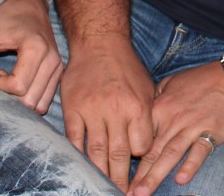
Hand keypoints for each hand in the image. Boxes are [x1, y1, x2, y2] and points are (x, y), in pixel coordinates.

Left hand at [0, 0, 61, 111]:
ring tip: (9, 82)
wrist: (28, 3)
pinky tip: (19, 82)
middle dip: (9, 97)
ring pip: (40, 103)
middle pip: (30, 100)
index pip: (18, 86)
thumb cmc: (7, 16)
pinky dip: (31, 98)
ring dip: (21, 101)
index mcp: (36, 49)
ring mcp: (58, 67)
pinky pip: (47, 98)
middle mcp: (52, 60)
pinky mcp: (58, 71)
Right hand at [60, 39, 158, 190]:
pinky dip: (78, 156)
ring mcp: (92, 112)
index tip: (140, 172)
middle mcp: (116, 111)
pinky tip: (81, 169)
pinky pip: (75, 140)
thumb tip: (150, 145)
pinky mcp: (73, 110)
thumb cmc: (127, 68)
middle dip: (121, 179)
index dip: (141, 160)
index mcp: (138, 106)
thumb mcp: (147, 88)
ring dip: (100, 174)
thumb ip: (148, 116)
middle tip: (122, 195)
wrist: (99, 44)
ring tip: (102, 189)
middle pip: (118, 154)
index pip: (142, 145)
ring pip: (96, 152)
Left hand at [129, 62, 223, 195]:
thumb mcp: (175, 80)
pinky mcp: (212, 132)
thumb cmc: (206, 79)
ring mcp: (193, 126)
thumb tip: (146, 105)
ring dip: (155, 176)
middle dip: (138, 175)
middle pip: (152, 151)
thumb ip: (158, 94)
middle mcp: (173, 119)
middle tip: (127, 193)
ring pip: (170, 154)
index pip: (140, 136)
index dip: (129, 156)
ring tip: (143, 193)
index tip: (120, 173)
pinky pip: (199, 151)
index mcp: (161, 107)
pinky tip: (181, 180)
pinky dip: (190, 165)